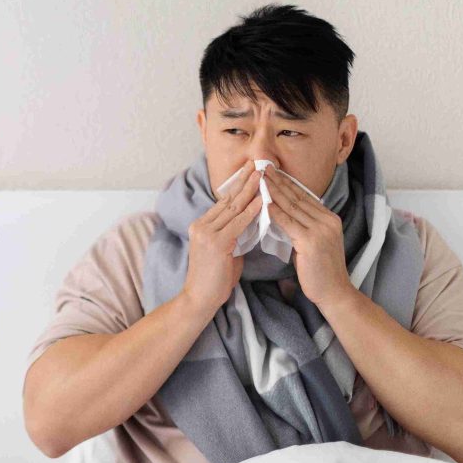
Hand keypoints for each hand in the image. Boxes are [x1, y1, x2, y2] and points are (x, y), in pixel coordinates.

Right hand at [181, 160, 263, 316]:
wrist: (199, 299)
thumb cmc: (214, 279)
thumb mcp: (225, 251)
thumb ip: (235, 235)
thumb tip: (252, 222)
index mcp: (201, 225)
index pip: (224, 201)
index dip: (239, 185)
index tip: (252, 171)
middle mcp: (201, 225)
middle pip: (228, 198)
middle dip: (245, 180)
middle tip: (259, 163)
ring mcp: (206, 233)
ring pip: (233, 207)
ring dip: (251, 189)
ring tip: (264, 174)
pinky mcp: (215, 243)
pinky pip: (238, 223)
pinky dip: (252, 210)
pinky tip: (263, 200)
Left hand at [263, 167, 355, 309]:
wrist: (334, 293)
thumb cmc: (319, 271)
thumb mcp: (312, 243)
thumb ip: (301, 228)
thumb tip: (281, 215)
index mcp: (329, 218)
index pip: (304, 196)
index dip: (287, 183)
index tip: (273, 171)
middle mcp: (328, 220)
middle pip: (298, 197)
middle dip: (279, 181)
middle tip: (263, 167)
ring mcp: (321, 230)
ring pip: (292, 207)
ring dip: (274, 191)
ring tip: (260, 179)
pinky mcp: (312, 242)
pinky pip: (289, 223)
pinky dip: (275, 212)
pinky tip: (264, 204)